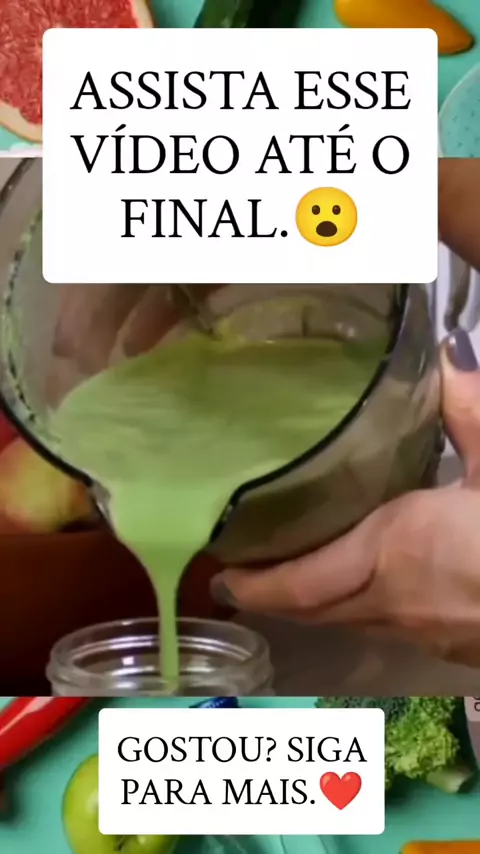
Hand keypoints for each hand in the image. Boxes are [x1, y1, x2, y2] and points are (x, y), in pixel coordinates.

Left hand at [211, 329, 479, 667]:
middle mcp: (399, 603)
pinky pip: (392, 628)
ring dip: (317, 603)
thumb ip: (469, 408)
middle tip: (243, 575)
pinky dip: (363, 608)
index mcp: (397, 551)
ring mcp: (430, 635)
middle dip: (275, 597)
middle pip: (316, 610)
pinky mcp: (461, 648)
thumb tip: (444, 355)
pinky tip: (375, 585)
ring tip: (295, 574)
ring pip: (353, 622)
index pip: (302, 581)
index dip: (256, 582)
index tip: (221, 575)